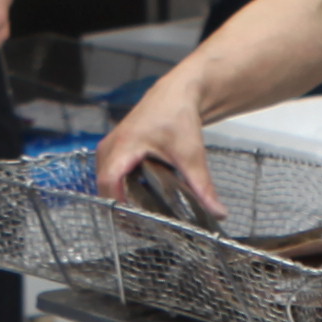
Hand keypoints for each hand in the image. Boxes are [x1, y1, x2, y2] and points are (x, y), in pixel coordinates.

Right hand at [96, 81, 215, 218]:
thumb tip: (217, 211)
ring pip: (105, 184)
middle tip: (141, 229)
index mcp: (123, 146)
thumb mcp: (191, 153)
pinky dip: (120, 190)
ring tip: (140, 220)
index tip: (135, 224)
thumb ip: (202, 185)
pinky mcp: (114, 151)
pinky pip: (109, 176)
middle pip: (104, 188)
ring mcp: (109, 148)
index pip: (109, 184)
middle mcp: (110, 147)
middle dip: (120, 209)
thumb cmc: (177, 114)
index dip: (119, 207)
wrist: (176, 92)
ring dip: (119, 201)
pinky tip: (138, 202)